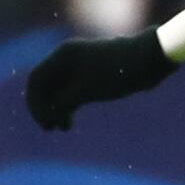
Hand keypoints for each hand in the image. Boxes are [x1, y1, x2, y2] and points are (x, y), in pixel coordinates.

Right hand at [25, 31, 177, 129]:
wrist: (150, 59)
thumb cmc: (117, 73)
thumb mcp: (86, 91)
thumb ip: (62, 103)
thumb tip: (46, 116)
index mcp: (63, 55)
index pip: (36, 80)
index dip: (34, 104)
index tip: (44, 124)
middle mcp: (67, 57)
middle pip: (45, 85)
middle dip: (45, 107)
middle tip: (50, 128)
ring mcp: (79, 64)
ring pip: (58, 89)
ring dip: (56, 108)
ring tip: (63, 127)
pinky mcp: (92, 72)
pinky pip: (71, 90)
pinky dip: (68, 105)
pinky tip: (71, 120)